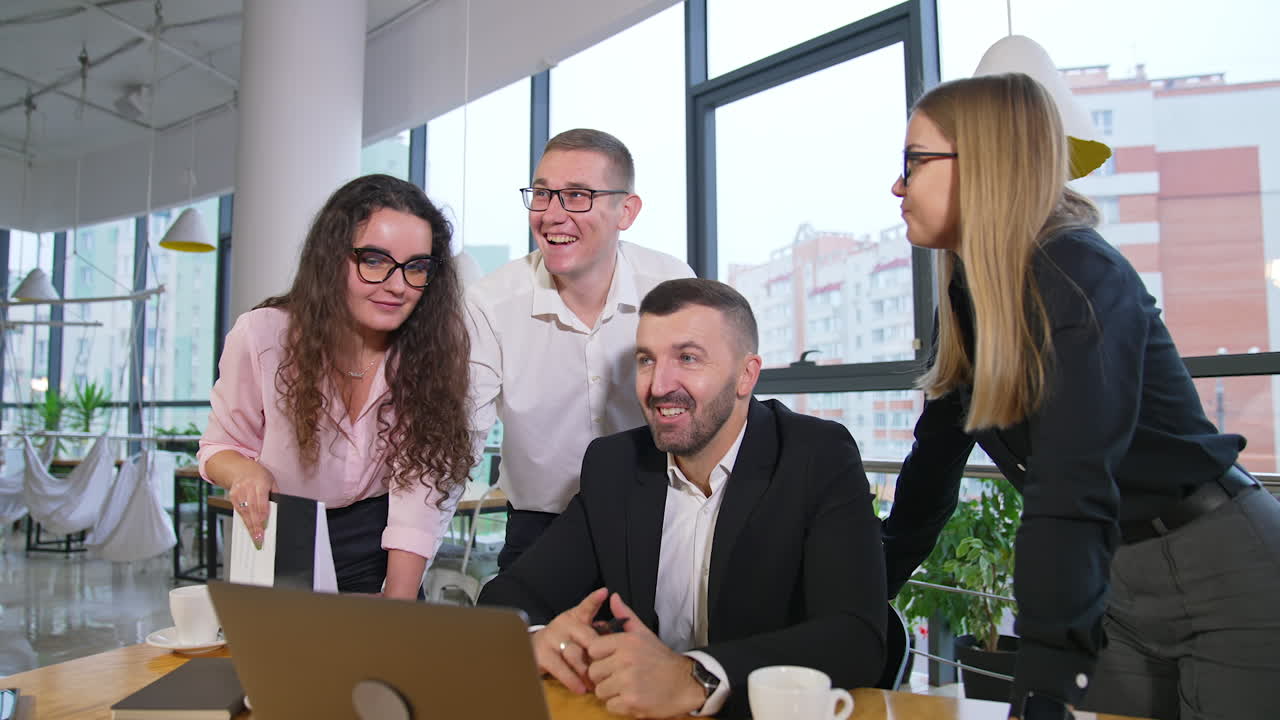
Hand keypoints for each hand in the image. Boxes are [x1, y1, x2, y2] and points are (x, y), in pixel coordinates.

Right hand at [227, 463, 274, 548]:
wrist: (240, 469)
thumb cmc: (259, 475)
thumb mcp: (271, 481)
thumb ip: (274, 494)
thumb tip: (279, 509)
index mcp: (260, 483)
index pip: (261, 502)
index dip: (262, 516)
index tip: (265, 526)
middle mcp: (248, 487)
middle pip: (252, 509)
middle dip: (256, 525)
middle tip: (259, 538)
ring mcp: (238, 492)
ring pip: (244, 512)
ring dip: (250, 526)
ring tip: (255, 538)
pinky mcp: (232, 496)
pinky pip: (238, 511)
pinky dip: (244, 521)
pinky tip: (248, 529)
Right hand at [533, 588, 609, 694]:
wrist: (536, 650)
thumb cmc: (565, 641)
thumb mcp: (580, 629)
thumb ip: (597, 625)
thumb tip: (615, 611)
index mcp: (574, 617)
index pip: (586, 606)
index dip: (594, 599)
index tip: (604, 592)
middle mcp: (562, 623)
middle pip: (586, 638)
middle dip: (598, 655)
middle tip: (610, 669)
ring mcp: (550, 638)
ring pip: (574, 655)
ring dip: (587, 672)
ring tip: (596, 684)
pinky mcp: (541, 654)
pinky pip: (560, 669)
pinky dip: (572, 680)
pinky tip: (581, 688)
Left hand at [587, 593, 706, 717]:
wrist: (685, 683)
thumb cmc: (661, 659)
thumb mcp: (644, 634)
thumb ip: (626, 616)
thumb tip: (613, 597)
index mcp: (626, 642)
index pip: (593, 649)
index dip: (599, 657)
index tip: (610, 660)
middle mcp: (625, 660)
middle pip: (594, 672)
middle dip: (603, 677)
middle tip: (619, 676)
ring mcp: (628, 682)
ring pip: (600, 691)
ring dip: (610, 692)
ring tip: (627, 687)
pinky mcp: (631, 702)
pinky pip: (609, 706)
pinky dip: (619, 705)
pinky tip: (632, 698)